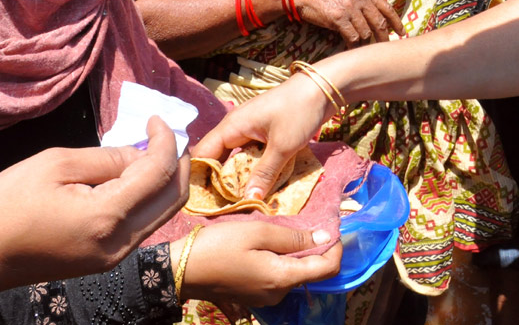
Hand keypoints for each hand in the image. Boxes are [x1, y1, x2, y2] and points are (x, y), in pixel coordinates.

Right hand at [0, 116, 187, 303]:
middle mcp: (120, 243)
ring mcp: (114, 257)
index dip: (165, 141)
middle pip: (173, 199)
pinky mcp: (105, 261)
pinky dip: (146, 196)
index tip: (155, 118)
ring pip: (161, 213)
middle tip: (163, 133)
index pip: (158, 173)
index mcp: (107, 218)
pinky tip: (131, 174)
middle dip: (176, 161)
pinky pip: (141, 224)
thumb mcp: (56, 164)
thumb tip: (140, 154)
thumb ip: (107, 158)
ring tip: (148, 149)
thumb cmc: (5, 203)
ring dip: (164, 180)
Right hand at [176, 220, 341, 307]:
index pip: (327, 268)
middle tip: (306, 220)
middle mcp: (278, 294)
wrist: (182, 269)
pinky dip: (280, 260)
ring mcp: (265, 298)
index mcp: (283, 278)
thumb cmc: (220, 246)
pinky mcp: (254, 296)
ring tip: (282, 229)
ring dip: (295, 252)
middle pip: (311, 271)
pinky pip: (277, 277)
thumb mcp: (258, 232)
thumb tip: (325, 236)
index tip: (333, 226)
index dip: (336, 247)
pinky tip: (267, 244)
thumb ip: (293, 236)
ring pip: (293, 272)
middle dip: (314, 246)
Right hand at [195, 73, 330, 200]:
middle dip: (219, 181)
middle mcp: (236, 127)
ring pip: (236, 157)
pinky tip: (257, 184)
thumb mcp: (282, 147)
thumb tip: (248, 201)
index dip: (200, 177)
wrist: (323, 87)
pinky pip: (251, 153)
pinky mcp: (265, 132)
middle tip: (221, 208)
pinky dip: (252, 167)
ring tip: (237, 201)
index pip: (204, 154)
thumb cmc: (299, 111)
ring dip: (238, 176)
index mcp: (232, 126)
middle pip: (218, 157)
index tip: (203, 202)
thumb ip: (264, 174)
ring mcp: (251, 129)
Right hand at [292, 0, 402, 45]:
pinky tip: (350, 50)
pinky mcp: (339, 19)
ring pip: (366, 32)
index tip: (401, 32)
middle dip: (384, 37)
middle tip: (385, 47)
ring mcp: (350, 8)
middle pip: (379, 22)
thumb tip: (368, 11)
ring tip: (363, 50)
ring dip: (365, 43)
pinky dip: (353, 46)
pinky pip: (352, 37)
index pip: (386, 7)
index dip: (395, 21)